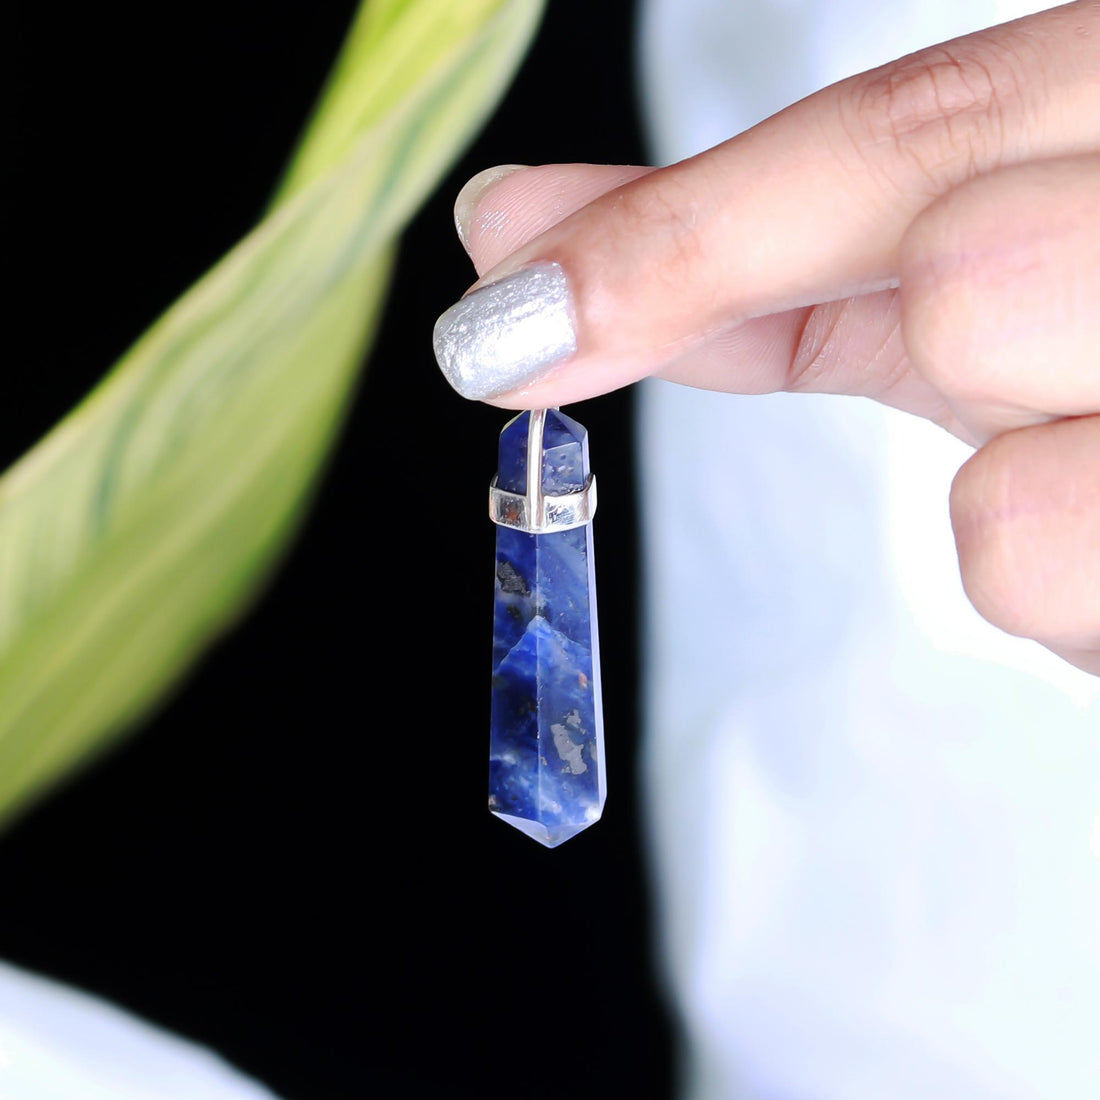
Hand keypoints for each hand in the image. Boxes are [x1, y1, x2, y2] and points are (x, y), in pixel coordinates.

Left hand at [433, 0, 1099, 674]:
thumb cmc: (1097, 345)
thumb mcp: (940, 263)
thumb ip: (733, 254)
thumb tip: (510, 242)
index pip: (902, 137)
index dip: (679, 238)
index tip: (506, 319)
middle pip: (968, 275)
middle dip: (947, 327)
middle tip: (1012, 341)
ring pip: (1019, 496)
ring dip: (1022, 490)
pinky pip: (1055, 580)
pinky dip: (1069, 586)